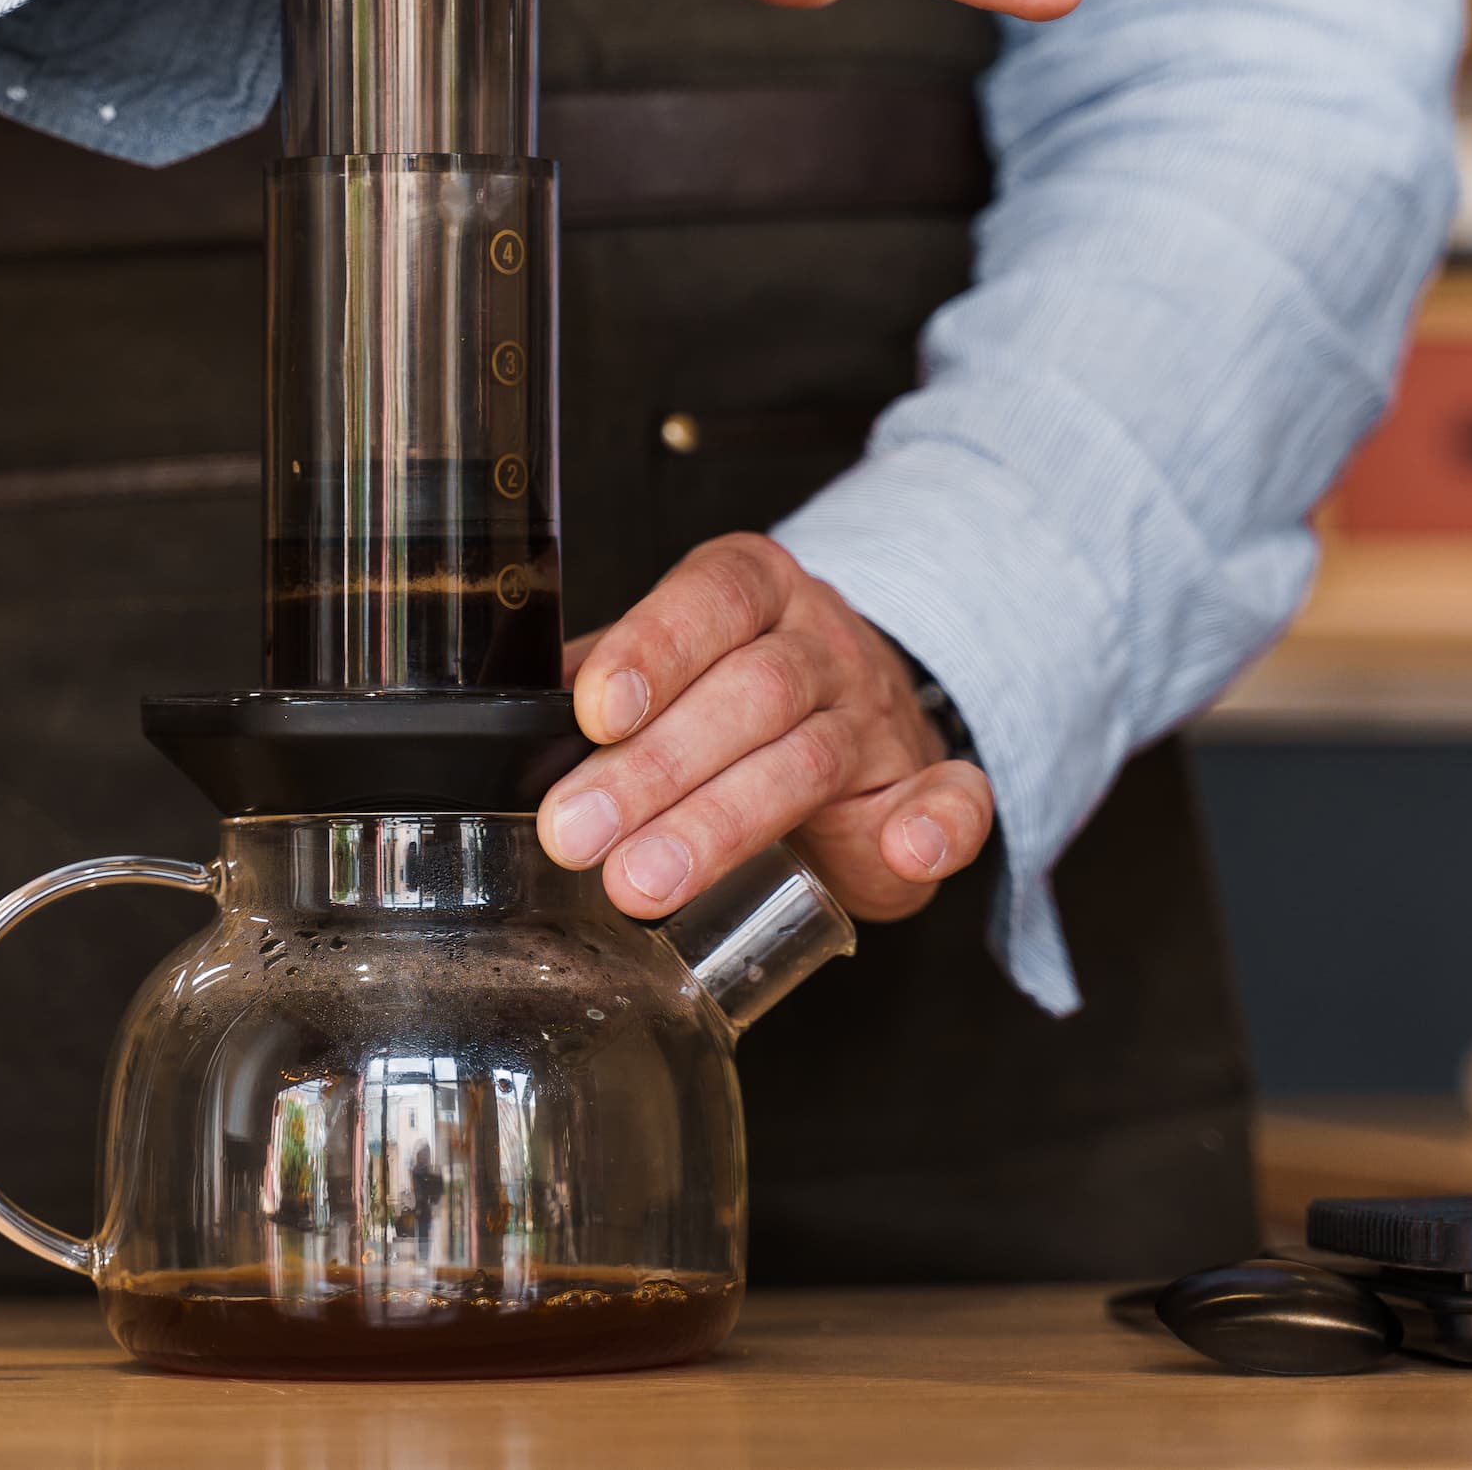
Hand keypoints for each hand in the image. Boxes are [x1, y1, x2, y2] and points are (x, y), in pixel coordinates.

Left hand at [539, 533, 995, 923]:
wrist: (857, 720)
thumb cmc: (734, 698)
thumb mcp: (666, 669)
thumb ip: (601, 687)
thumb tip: (514, 730)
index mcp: (751, 593)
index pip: (707, 601)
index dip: (653, 649)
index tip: (595, 712)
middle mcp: (819, 643)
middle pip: (748, 692)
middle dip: (654, 769)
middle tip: (578, 833)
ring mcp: (878, 716)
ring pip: (808, 759)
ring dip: (725, 823)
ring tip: (645, 879)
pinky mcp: (927, 788)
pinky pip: (957, 798)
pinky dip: (940, 824)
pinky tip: (909, 848)